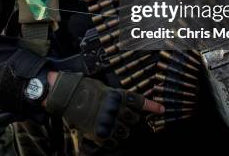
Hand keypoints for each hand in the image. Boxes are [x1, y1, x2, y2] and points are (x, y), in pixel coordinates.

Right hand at [44, 72, 163, 146]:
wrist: (66, 96)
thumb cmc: (82, 88)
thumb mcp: (102, 87)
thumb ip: (115, 96)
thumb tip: (125, 102)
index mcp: (117, 96)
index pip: (140, 102)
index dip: (152, 106)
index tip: (162, 110)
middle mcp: (116, 110)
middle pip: (135, 120)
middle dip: (132, 119)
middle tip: (123, 117)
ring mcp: (108, 122)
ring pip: (126, 132)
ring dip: (122, 130)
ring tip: (112, 126)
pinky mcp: (99, 133)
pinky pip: (113, 141)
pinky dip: (112, 140)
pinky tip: (106, 135)